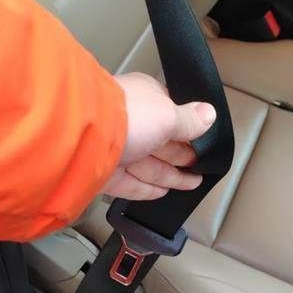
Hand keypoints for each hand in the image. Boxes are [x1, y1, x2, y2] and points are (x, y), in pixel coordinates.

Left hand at [104, 72, 215, 200]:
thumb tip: (210, 113)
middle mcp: (128, 122)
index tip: (204, 144)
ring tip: (192, 183)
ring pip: (146, 164)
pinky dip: (147, 188)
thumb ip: (189, 120)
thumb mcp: (168, 115)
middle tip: (201, 167)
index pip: (169, 114)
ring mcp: (114, 148)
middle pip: (160, 142)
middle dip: (181, 155)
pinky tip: (163, 193)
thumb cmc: (130, 117)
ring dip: (170, 175)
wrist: (83, 137)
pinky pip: (130, 182)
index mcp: (143, 99)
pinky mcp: (103, 173)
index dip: (187, 130)